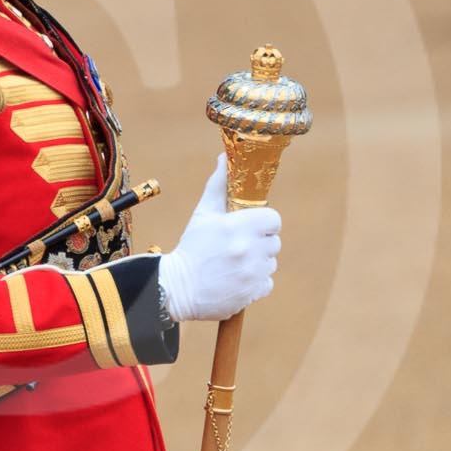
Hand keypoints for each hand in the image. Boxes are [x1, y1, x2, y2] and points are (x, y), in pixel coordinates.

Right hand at [156, 154, 282, 321]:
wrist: (177, 288)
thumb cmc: (191, 247)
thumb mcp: (203, 214)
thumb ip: (219, 185)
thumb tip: (225, 158)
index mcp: (238, 226)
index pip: (273, 219)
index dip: (263, 222)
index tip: (249, 226)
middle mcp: (249, 250)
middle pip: (274, 242)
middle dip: (259, 242)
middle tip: (237, 246)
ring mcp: (252, 274)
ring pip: (270, 263)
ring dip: (257, 262)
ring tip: (233, 263)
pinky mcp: (253, 293)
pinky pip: (266, 283)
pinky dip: (254, 282)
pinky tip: (235, 279)